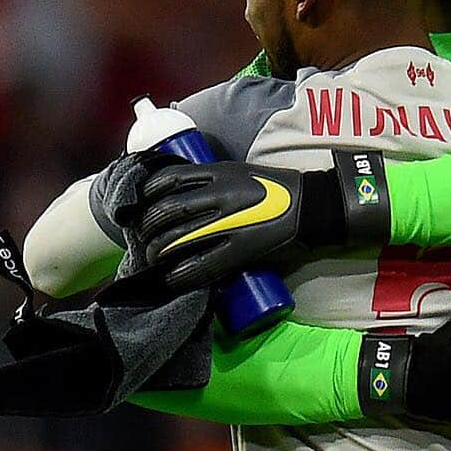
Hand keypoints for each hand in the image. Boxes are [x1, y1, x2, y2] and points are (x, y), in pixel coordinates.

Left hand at [133, 150, 391, 292]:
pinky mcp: (240, 250)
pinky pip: (201, 265)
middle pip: (166, 211)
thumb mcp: (238, 172)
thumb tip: (177, 193)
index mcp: (218, 172)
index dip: (146, 193)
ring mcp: (229, 224)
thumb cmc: (275, 187)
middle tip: (142, 237)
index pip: (167, 179)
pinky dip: (180, 274)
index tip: (139, 204)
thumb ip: (209, 181)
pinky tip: (170, 278)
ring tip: (152, 258)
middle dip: (147, 227)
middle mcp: (219, 196)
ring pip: (177, 238)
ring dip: (157, 251)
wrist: (311, 206)